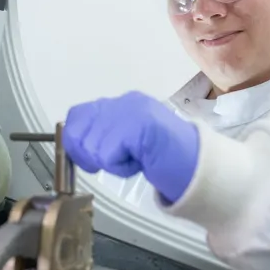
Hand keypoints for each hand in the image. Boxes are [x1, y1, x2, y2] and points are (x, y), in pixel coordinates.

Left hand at [63, 91, 199, 202]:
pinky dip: (121, 167)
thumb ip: (103, 135)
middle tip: (117, 161)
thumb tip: (70, 143)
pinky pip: (108, 155)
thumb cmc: (164, 158)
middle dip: (90, 156)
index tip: (92, 159)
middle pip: (77, 132)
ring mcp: (133, 111)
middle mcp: (125, 102)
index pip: (76, 116)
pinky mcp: (139, 125)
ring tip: (134, 159)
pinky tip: (140, 163)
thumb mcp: (127, 141)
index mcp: (121, 104)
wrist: (198, 166)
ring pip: (91, 146)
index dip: (76, 142)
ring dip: (110, 163)